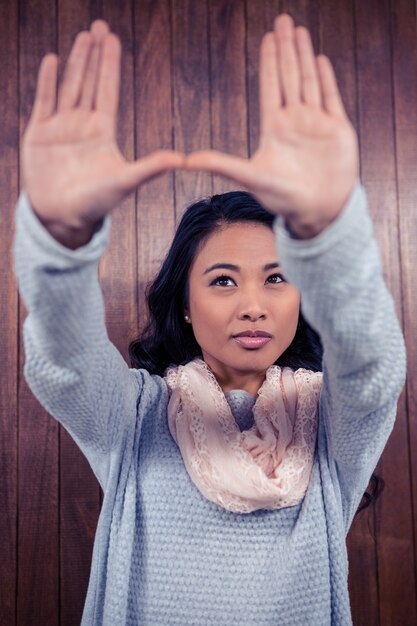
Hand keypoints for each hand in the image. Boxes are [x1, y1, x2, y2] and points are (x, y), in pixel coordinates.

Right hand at [22, 20, 183, 244]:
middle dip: (93, 55)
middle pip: (88, 82)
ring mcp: (60, 127)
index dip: (109, 65)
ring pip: (68, 86)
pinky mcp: (38, 133)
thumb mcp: (125, 182)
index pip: (107, 91)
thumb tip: (182, 160)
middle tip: (99, 26)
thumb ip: (150, 168)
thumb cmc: (95, 204)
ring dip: (74, 62)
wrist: (61, 218)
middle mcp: (82, 125)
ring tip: (82, 36)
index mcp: (103, 132)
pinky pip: (42, 101)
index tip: (112, 39)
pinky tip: (51, 59)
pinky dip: (46, 81)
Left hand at [185, 14, 358, 237]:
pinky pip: (332, 98)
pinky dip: (326, 78)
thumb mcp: (250, 178)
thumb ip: (221, 165)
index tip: (267, 37)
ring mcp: (317, 124)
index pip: (271, 86)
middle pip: (289, 77)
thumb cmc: (283, 200)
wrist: (319, 212)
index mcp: (275, 129)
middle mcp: (295, 122)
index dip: (269, 61)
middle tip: (282, 20)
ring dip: (304, 56)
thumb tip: (187, 161)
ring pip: (309, 81)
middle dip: (286, 49)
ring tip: (300, 32)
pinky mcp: (338, 130)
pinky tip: (320, 60)